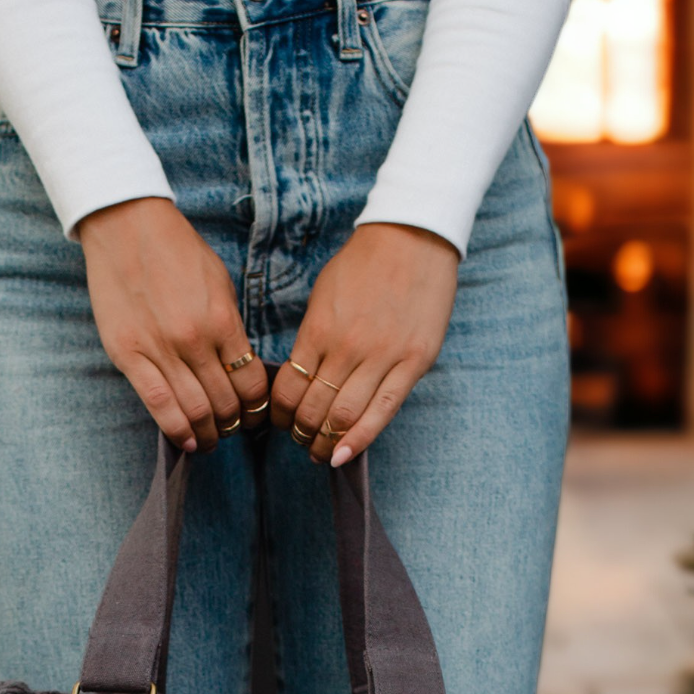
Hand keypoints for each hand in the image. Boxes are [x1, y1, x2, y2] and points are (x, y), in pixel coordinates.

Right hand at [77, 197, 269, 450]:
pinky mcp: (130, 356)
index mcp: (222, 321)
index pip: (252, 383)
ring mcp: (160, 351)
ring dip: (209, 434)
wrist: (127, 228)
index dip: (258, 407)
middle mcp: (195, 341)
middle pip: (226, 403)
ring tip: (211, 439)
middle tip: (233, 429)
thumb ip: (230, 327)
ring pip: (195, 412)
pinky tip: (188, 441)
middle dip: (235, 424)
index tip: (255, 413)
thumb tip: (241, 367)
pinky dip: (178, 431)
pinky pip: (159, 406)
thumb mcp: (219, 283)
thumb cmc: (177, 252)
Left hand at [270, 222, 459, 465]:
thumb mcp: (324, 295)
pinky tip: (344, 456)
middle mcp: (348, 348)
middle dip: (301, 433)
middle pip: (314, 409)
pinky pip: (383, 410)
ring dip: (326, 442)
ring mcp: (383, 357)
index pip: (289, 388)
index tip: (281, 422)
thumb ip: (312, 337)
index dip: (280, 414)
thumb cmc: (364, 265)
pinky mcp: (413, 363)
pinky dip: (360, 439)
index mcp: (319, 330)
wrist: (413, 238)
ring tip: (320, 451)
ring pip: (345, 416)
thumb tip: (300, 376)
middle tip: (300, 441)